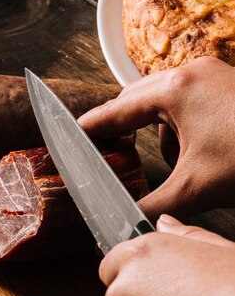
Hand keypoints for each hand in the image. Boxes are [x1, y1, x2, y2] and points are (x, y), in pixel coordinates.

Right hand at [79, 57, 234, 220]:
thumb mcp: (196, 187)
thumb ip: (153, 205)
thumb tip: (128, 223)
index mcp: (176, 89)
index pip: (119, 108)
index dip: (94, 124)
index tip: (75, 132)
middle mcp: (190, 72)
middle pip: (137, 96)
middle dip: (124, 124)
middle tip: (109, 148)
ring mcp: (210, 73)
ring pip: (163, 97)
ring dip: (156, 126)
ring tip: (170, 160)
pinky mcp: (224, 83)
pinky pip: (187, 99)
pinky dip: (181, 123)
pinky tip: (196, 151)